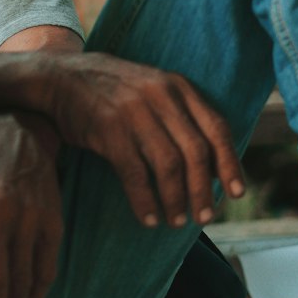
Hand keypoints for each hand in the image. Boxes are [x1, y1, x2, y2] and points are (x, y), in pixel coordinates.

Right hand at [38, 52, 244, 229]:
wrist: (60, 77)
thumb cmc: (111, 91)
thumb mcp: (152, 88)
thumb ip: (180, 114)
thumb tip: (211, 163)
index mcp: (177, 86)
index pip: (217, 128)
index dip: (230, 163)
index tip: (237, 192)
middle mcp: (160, 96)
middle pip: (195, 152)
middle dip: (203, 190)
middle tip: (204, 217)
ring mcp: (134, 112)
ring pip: (168, 165)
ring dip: (176, 199)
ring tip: (177, 220)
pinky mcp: (109, 129)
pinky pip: (135, 173)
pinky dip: (145, 201)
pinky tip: (149, 218)